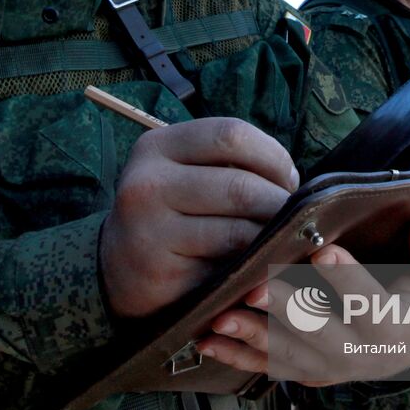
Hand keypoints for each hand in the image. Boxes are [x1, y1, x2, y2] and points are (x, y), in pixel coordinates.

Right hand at [100, 118, 298, 317]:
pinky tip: (255, 265)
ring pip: (238, 232)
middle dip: (279, 203)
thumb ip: (227, 163)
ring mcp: (150, 232)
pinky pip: (226, 268)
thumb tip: (293, 182)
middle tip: (293, 216)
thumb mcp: (181, 169)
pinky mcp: (161, 275)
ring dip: (271, 238)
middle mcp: (147, 184)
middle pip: (240, 186)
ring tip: (279, 239)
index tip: (288, 178)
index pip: (231, 135)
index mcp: (157, 146)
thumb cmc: (167, 208)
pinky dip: (251, 268)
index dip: (273, 155)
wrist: (115, 265)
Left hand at [197, 220, 409, 383]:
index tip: (324, 250)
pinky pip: (265, 367)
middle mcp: (357, 355)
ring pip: (287, 353)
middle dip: (287, 310)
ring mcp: (325, 367)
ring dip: (252, 335)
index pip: (372, 304)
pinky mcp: (300, 372)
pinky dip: (235, 356)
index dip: (349, 279)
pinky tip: (208, 340)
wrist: (398, 350)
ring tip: (222, 317)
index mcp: (393, 329)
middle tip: (258, 285)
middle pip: (321, 333)